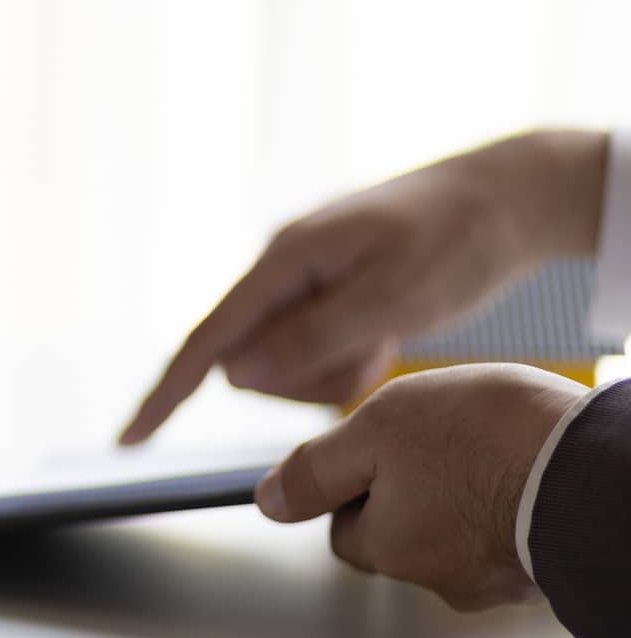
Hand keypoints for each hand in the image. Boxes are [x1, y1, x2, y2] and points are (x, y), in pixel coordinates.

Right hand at [120, 129, 604, 444]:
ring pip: (283, 361)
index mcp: (284, 260)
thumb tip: (236, 375)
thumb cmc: (457, 242)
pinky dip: (347, 358)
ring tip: (388, 340)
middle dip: (302, 381)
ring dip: (331, 372)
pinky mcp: (327, 291)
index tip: (129, 440)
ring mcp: (302, 279)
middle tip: (373, 356)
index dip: (166, 393)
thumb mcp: (393, 297)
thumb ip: (311, 338)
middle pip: (249, 361)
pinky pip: (312, 347)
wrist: (507, 197)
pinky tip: (388, 333)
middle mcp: (281, 268)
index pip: (207, 339)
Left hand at [255, 364, 585, 609]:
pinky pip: (509, 531)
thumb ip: (317, 468)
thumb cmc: (490, 441)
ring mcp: (500, 577)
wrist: (598, 464)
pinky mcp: (545, 564)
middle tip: (437, 439)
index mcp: (391, 548)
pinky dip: (507, 500)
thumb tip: (269, 501)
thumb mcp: (375, 431)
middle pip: (401, 532)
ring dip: (462, 492)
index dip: (352, 483)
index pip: (344, 527)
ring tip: (486, 446)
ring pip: (458, 531)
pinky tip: (519, 465)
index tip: (374, 449)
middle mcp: (443, 578)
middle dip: (409, 488)